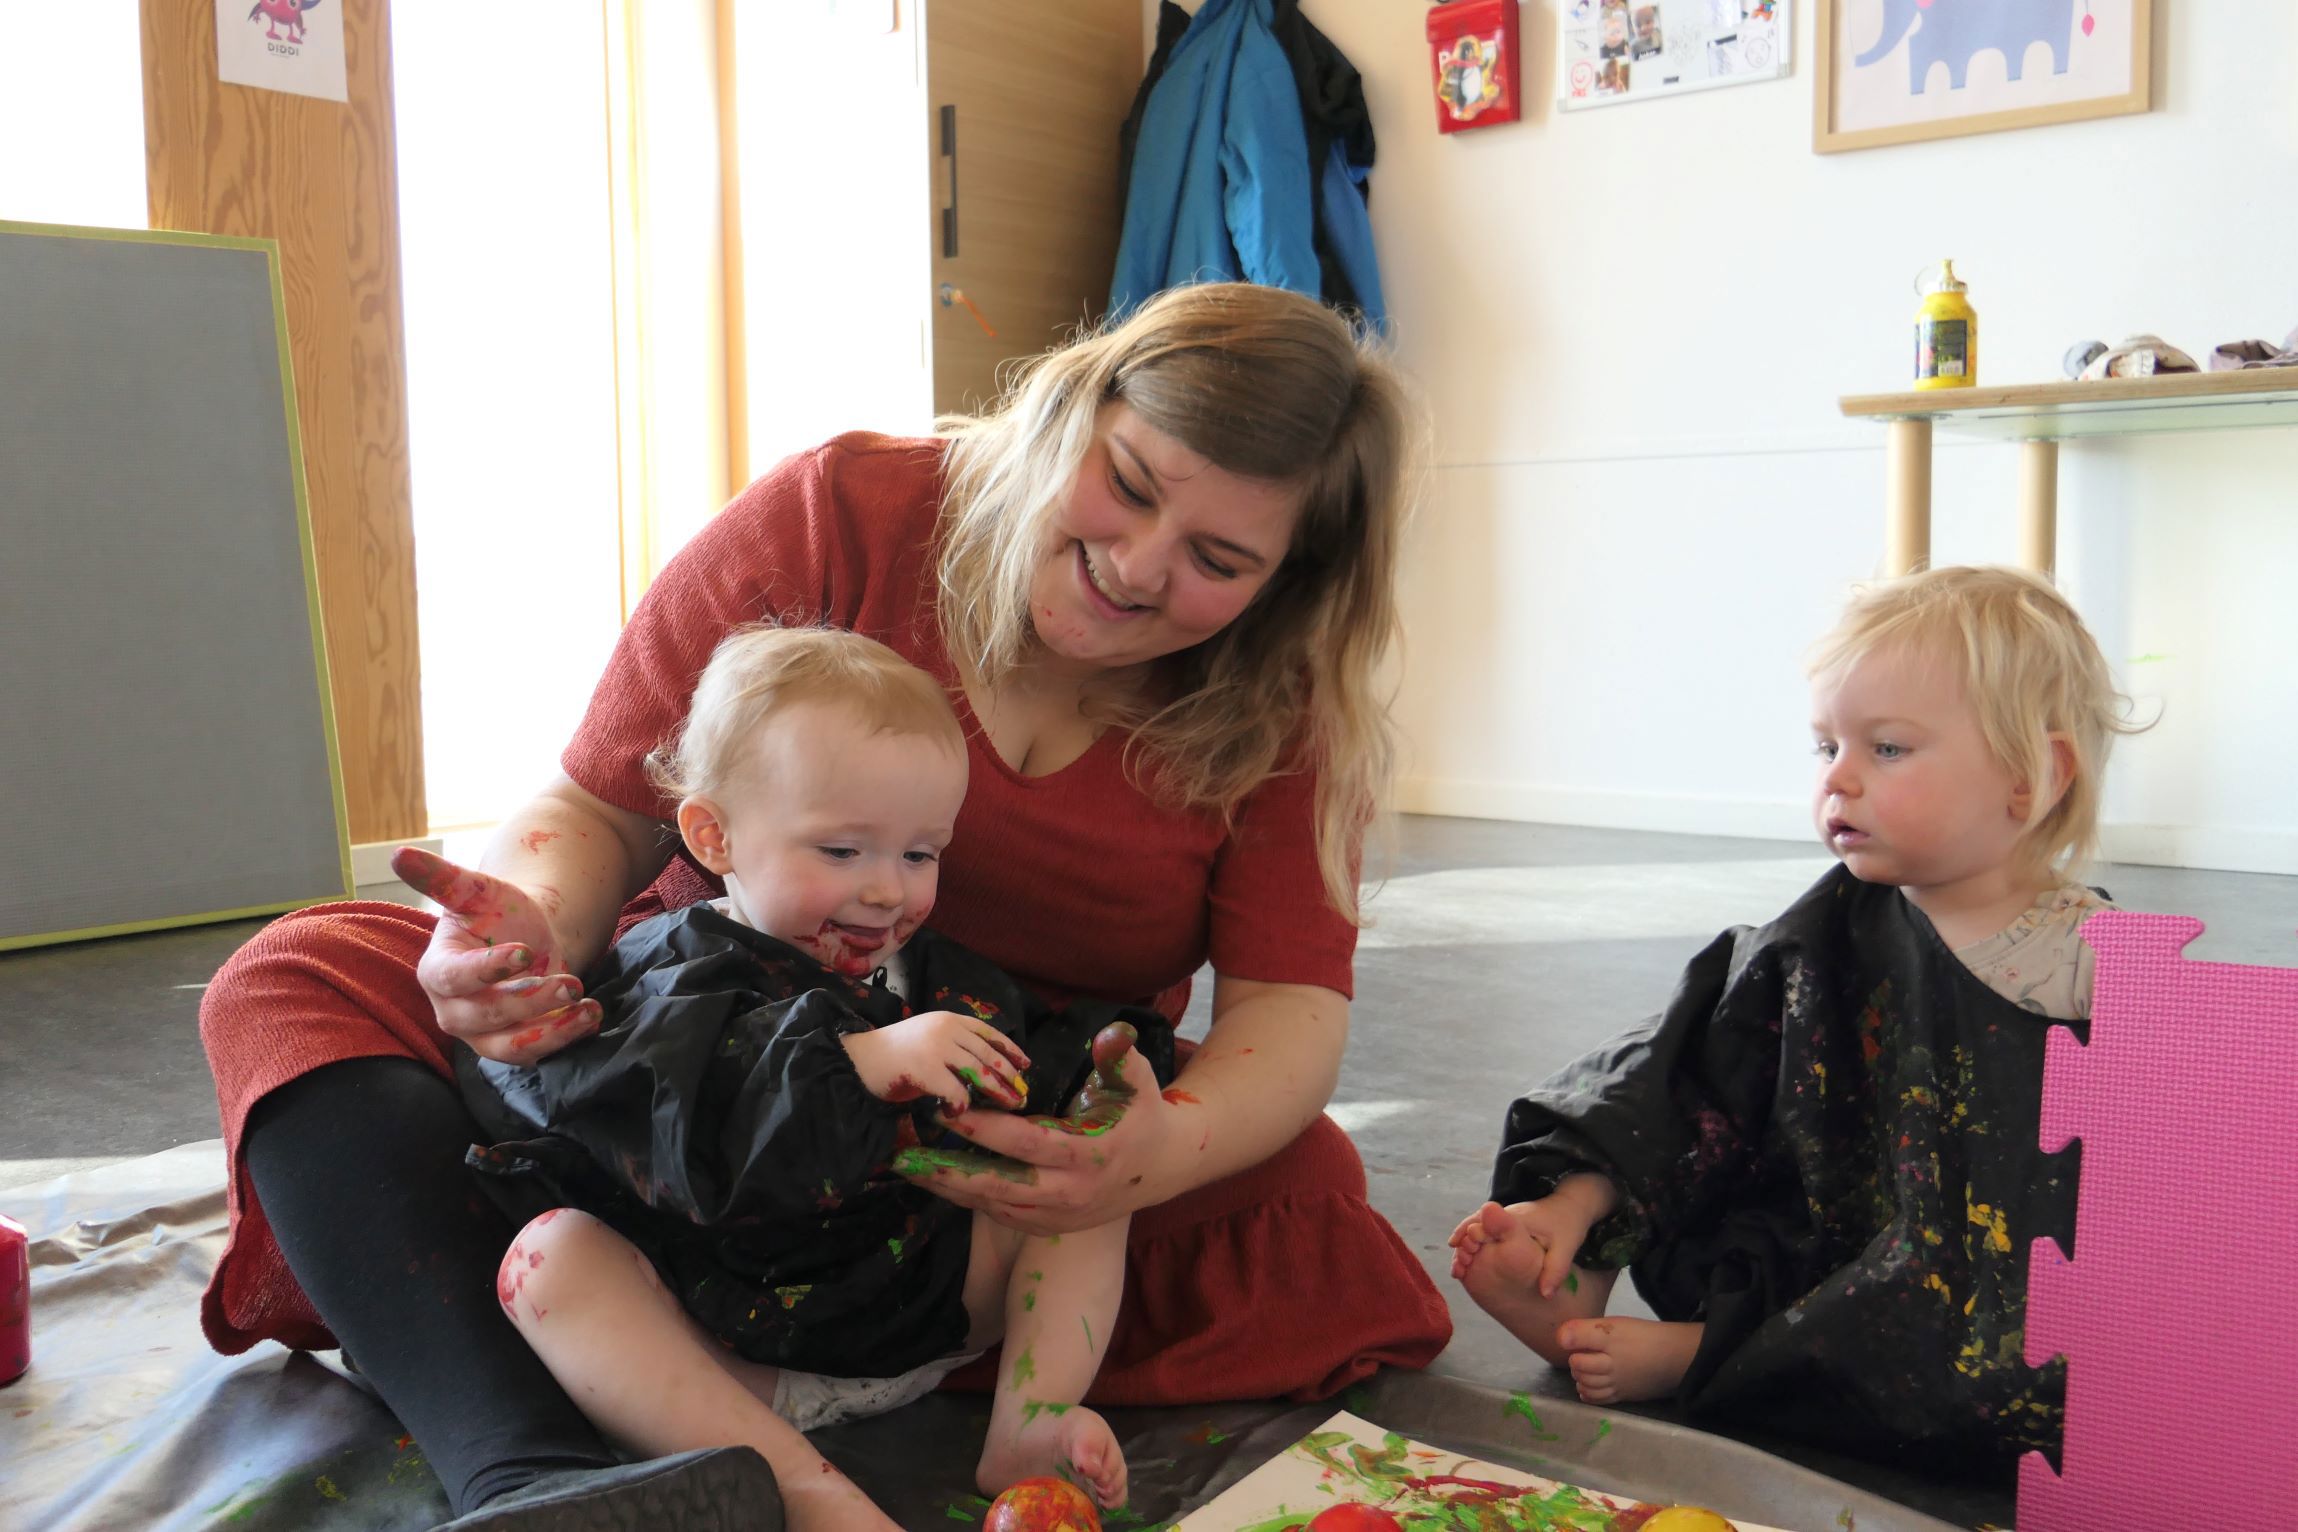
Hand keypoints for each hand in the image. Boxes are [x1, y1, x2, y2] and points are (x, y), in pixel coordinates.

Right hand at [394, 847, 600, 1065]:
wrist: (526, 935)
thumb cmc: (494, 912)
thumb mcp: (475, 891)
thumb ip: (442, 878)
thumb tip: (398, 854)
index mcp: (437, 970)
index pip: (454, 978)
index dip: (486, 969)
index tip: (525, 951)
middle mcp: (454, 1009)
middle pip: (485, 1016)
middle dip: (529, 1002)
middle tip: (570, 982)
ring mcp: (482, 1033)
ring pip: (511, 1046)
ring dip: (552, 1031)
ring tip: (588, 1008)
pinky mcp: (513, 1044)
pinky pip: (535, 1053)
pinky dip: (564, 1038)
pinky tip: (590, 1018)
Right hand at [842, 1010, 1029, 1114]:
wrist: (856, 1060)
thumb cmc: (892, 1055)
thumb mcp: (928, 1041)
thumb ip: (955, 1049)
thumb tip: (987, 1072)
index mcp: (948, 1019)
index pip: (988, 1032)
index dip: (1009, 1049)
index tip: (1025, 1064)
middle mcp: (946, 1029)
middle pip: (988, 1054)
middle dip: (1009, 1077)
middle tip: (1022, 1095)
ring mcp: (937, 1048)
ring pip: (979, 1073)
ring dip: (997, 1093)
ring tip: (1008, 1107)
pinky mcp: (926, 1070)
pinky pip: (956, 1092)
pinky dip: (960, 1106)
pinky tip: (954, 1113)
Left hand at [895, 1022, 1165, 1235]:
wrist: (1160, 1169)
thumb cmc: (1143, 1115)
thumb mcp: (1140, 1083)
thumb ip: (1121, 1058)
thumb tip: (1113, 1032)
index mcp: (1088, 1156)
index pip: (1028, 1144)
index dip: (988, 1129)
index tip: (951, 1111)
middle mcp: (1069, 1194)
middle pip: (999, 1186)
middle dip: (950, 1172)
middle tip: (907, 1155)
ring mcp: (1057, 1216)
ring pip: (993, 1205)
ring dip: (949, 1188)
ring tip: (909, 1167)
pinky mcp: (1047, 1226)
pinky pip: (999, 1215)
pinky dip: (966, 1199)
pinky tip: (937, 1182)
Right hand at [1448, 1175, 1613, 1297]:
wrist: (1572, 1206)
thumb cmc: (1568, 1225)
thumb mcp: (1566, 1248)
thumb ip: (1556, 1270)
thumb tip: (1546, 1296)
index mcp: (1515, 1218)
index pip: (1483, 1220)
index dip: (1468, 1233)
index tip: (1458, 1251)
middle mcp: (1505, 1215)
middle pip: (1474, 1223)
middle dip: (1462, 1243)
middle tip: (1456, 1269)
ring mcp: (1505, 1218)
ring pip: (1477, 1227)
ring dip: (1466, 1245)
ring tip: (1458, 1270)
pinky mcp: (1507, 1225)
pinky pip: (1485, 1231)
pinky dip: (1475, 1244)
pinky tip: (1472, 1262)